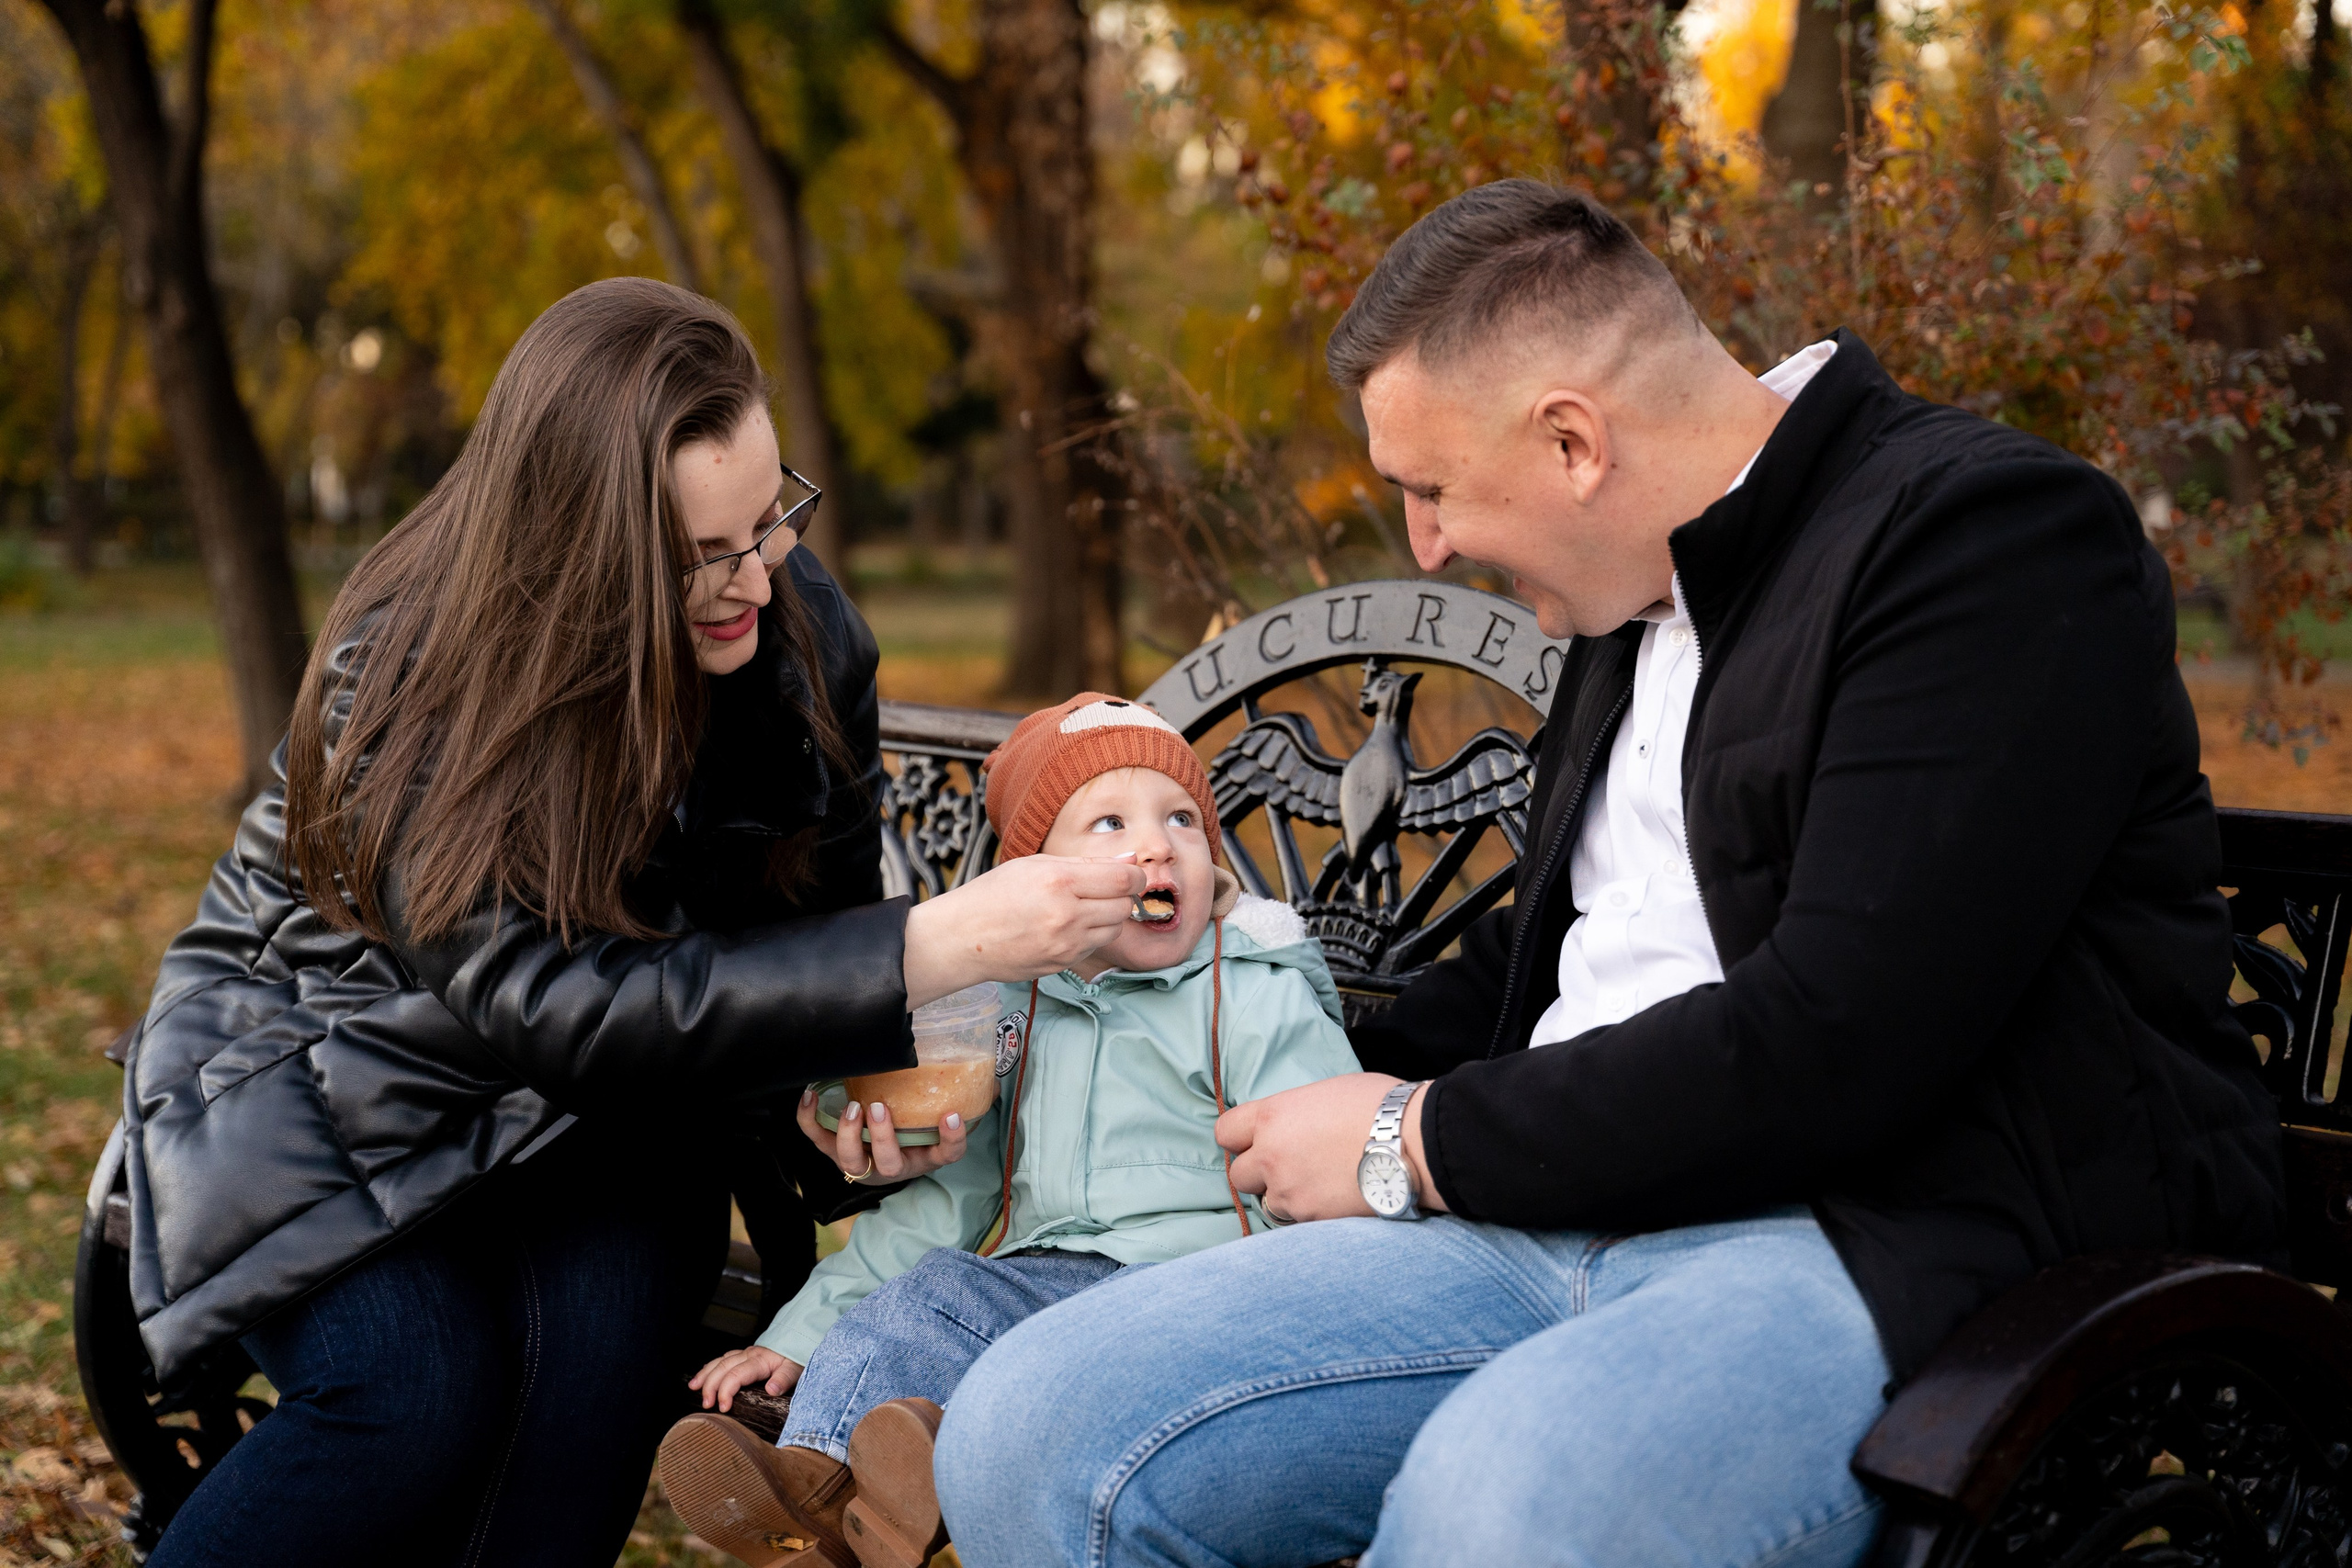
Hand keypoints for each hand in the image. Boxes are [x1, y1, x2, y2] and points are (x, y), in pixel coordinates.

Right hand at [687, 1345, 801, 1411]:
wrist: (803, 1338)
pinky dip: (711, 1366)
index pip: (736, 1375)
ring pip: (719, 1361)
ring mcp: (746, 1353)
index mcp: (759, 1360)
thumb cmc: (799, 1355)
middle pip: (722, 1368)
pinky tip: (703, 1374)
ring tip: (693, 1387)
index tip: (723, 1408)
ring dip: (705, 1374)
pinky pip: (723, 1358)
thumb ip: (784, 1379)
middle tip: (706, 1404)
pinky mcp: (746, 1354)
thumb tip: (771, 1390)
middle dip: (710, 1386)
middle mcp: (749, 1355)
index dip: (725, 1391)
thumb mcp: (797, 1368)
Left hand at [798, 1088, 971, 1181]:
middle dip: (883, 1138)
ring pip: (850, 1161)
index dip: (950, 1139)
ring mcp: (860, 1162)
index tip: (950, 1115)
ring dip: (848, 1135)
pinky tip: (809, 1096)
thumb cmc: (914, 1126)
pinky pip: (816, 1139)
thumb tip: (990, 1080)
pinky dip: (809, 1120)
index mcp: (924, 1158)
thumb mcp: (938, 1121)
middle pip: (891, 1165)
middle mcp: (893, 1166)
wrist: (878, 1145)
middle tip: (880, 1109)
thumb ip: (962, 1101)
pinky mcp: (832, 1150)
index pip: (945, 1154)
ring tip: (852, 1108)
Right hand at [902, 853, 1145, 1006]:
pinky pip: (1095, 946)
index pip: (1123, 880)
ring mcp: (1067, 944)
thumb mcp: (1036, 864)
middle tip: (1103, 889)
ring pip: (1114, 929)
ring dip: (1108, 917)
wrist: (963, 938)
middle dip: (1121, 896)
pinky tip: (1066, 927)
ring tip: (1081, 908)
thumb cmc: (995, 894)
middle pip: (1124, 906)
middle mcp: (1067, 915)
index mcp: (1060, 881)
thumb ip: (1086, 863)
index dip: (1135, 875)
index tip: (1131, 874)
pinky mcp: (1064, 964)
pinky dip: (1090, 935)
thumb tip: (1129, 860)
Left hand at [1216, 1073, 1447, 1222]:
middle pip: (1238, 1175)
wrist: (1413, 1142)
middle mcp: (1270, 1156)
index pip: (1224, 1132)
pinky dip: (1311, 1213)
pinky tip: (1335, 1199)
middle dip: (1258, 1172)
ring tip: (1319, 1184)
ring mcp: (1289, 1192)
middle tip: (1288, 1166)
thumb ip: (1296, 1112)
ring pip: (1268, 1203)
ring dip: (1285, 1196)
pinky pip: (1298, 1220)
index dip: (1239, 1138)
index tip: (1255, 1140)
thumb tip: (1296, 1123)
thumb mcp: (1327, 1093)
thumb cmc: (1379, 1106)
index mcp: (1271, 1116)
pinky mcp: (1312, 1219)